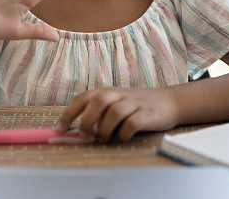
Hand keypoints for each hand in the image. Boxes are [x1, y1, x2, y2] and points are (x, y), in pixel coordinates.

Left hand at [54, 87, 180, 141]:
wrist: (169, 101)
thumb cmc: (137, 106)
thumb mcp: (116, 103)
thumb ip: (99, 113)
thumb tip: (78, 131)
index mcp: (107, 92)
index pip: (83, 98)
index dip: (69, 113)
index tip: (59, 129)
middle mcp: (119, 94)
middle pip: (97, 101)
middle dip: (87, 120)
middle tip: (85, 135)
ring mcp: (134, 103)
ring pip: (114, 113)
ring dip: (105, 129)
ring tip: (105, 138)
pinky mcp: (147, 114)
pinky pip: (131, 124)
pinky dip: (124, 134)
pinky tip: (123, 137)